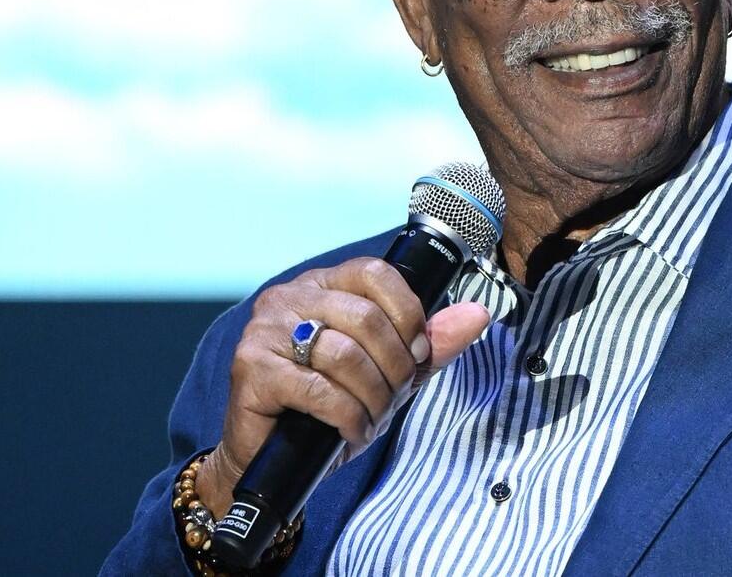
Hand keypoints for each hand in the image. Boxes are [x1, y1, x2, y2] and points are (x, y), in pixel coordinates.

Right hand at [196, 256, 489, 517]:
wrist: (271, 458)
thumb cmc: (329, 408)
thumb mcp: (388, 372)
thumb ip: (430, 343)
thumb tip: (479, 313)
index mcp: (322, 285)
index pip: (375, 272)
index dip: (408, 313)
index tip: (417, 353)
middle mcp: (289, 298)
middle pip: (366, 316)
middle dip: (395, 366)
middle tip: (394, 396)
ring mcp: (266, 331)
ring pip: (344, 353)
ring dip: (373, 395)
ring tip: (372, 416)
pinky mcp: (252, 370)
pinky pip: (319, 389)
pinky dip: (348, 416)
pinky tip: (351, 431)